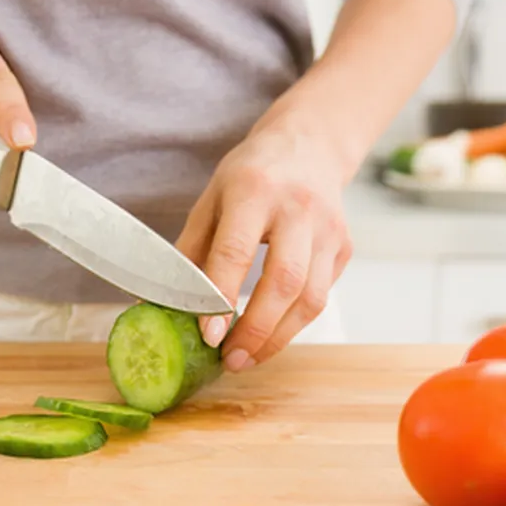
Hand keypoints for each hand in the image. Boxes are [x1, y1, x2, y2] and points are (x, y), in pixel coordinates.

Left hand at [176, 119, 353, 370]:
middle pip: (284, 281)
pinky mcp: (343, 248)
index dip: (221, 297)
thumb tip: (161, 304)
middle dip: (256, 330)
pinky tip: (270, 334)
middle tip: (230, 360)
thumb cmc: (252, 174)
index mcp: (254, 189)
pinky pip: (321, 296)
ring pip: (311, 298)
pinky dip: (294, 323)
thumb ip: (191, 250)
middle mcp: (298, 208)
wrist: (310, 145)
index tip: (209, 335)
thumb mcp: (212, 199)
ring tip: (248, 358)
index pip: (237, 251)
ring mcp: (328, 229)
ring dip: (278, 338)